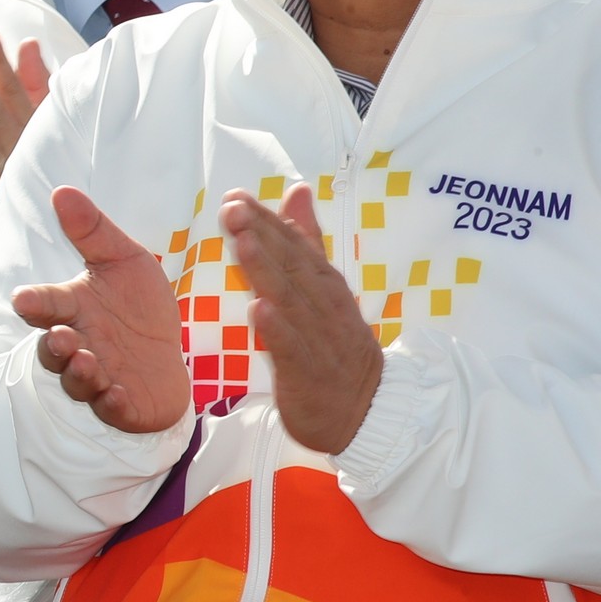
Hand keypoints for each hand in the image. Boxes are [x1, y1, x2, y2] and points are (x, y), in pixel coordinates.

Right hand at [11, 186, 186, 433]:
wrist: (173, 356)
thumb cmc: (140, 308)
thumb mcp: (125, 261)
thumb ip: (94, 232)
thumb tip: (62, 190)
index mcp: (73, 309)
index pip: (46, 305)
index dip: (34, 303)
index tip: (24, 299)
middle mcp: (78, 344)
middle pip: (52, 349)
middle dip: (52, 345)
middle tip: (59, 336)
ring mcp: (97, 377)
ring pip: (75, 380)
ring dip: (77, 372)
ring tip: (85, 361)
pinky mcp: (120, 405)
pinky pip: (109, 407)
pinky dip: (110, 403)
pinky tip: (115, 395)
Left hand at [222, 183, 381, 453]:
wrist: (366, 411)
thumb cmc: (336, 343)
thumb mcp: (325, 287)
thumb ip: (308, 240)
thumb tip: (297, 190)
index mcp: (325, 284)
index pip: (295, 246)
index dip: (266, 221)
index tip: (236, 196)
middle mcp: (324, 306)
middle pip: (292, 267)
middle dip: (262, 235)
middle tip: (233, 207)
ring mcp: (318, 339)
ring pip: (291, 301)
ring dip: (267, 271)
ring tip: (244, 241)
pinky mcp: (308, 374)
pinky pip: (293, 349)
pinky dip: (278, 329)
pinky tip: (258, 309)